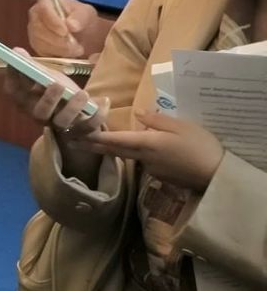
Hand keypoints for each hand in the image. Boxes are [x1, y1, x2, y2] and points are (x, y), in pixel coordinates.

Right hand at [4, 54, 106, 138]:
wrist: (77, 114)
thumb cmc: (57, 92)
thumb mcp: (46, 77)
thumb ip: (33, 67)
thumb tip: (16, 51)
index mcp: (27, 101)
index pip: (13, 92)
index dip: (13, 78)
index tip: (16, 63)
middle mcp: (40, 115)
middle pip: (39, 113)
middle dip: (48, 99)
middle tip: (57, 84)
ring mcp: (59, 125)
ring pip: (62, 122)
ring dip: (73, 108)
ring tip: (83, 93)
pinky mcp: (79, 130)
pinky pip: (88, 128)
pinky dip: (97, 116)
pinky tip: (103, 100)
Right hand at [26, 0, 97, 57]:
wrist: (82, 32)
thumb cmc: (82, 19)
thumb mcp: (86, 14)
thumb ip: (80, 17)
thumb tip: (71, 25)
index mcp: (46, 1)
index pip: (43, 9)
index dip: (53, 22)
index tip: (65, 32)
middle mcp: (35, 14)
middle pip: (39, 28)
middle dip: (58, 40)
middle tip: (76, 46)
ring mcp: (33, 30)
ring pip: (40, 42)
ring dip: (60, 49)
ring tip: (77, 50)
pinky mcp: (35, 44)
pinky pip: (41, 52)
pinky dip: (56, 55)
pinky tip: (69, 53)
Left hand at [87, 109, 225, 191]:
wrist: (217, 175)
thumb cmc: (201, 146)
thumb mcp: (181, 126)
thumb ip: (157, 120)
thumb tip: (138, 114)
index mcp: (146, 143)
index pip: (114, 140)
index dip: (93, 137)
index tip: (75, 135)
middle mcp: (143, 158)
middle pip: (114, 150)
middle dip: (93, 145)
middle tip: (73, 140)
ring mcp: (151, 169)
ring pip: (127, 156)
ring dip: (112, 149)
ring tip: (95, 140)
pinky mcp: (160, 176)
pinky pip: (142, 162)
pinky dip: (133, 154)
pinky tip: (134, 149)